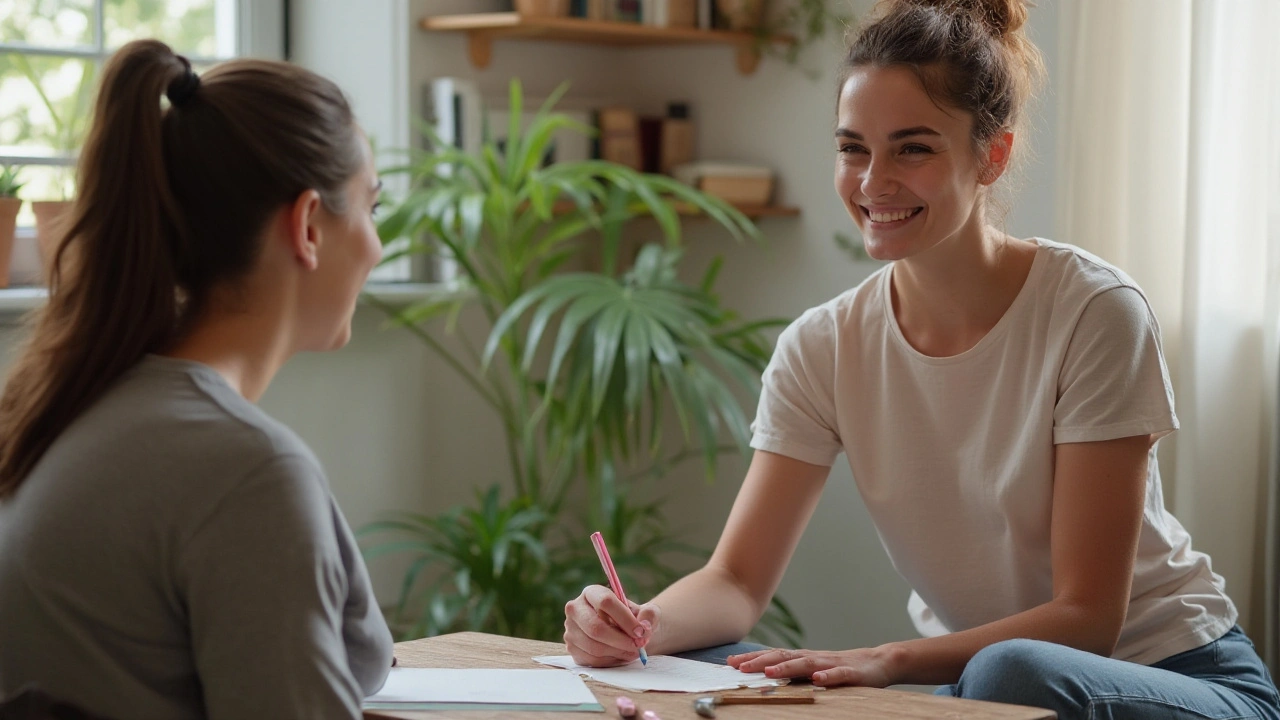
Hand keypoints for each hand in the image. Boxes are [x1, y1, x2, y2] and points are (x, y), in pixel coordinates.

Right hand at [563, 584, 658, 666]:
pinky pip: (591, 659)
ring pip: (594, 646)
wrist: (625, 633)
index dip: (625, 618)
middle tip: (637, 646)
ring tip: (632, 651)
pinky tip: (620, 655)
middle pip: (595, 627)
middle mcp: (575, 609)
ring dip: (618, 652)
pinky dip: (610, 660)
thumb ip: (649, 615)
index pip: (605, 601)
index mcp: (592, 592)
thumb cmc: (634, 620)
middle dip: (620, 640)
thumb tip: (643, 627)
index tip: (640, 631)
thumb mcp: (647, 613)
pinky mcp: (572, 648)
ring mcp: (571, 629)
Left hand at [727, 647, 894, 687]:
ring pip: (806, 665)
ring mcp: (832, 665)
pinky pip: (838, 676)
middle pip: (784, 657)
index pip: (774, 656)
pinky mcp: (851, 674)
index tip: (730, 662)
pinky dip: (827, 677)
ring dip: (787, 668)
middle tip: (739, 667)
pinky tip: (817, 680)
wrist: (879, 662)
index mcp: (804, 658)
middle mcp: (814, 658)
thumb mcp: (815, 670)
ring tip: (769, 672)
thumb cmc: (842, 668)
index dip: (752, 658)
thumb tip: (765, 676)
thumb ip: (794, 672)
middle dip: (760, 662)